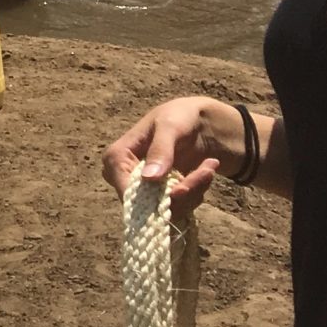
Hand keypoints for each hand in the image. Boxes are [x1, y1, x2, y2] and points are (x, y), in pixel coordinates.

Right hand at [101, 96, 229, 214]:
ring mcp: (146, 189)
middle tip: (206, 172)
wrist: (200, 122)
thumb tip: (148, 179)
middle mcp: (127, 177)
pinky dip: (198, 192)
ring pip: (168, 209)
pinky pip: (180, 208)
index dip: (149, 199)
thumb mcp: (170, 126)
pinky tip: (206, 171)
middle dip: (182, 192)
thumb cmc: (179, 116)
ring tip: (209, 167)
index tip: (181, 190)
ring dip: (194, 191)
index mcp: (117, 157)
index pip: (124, 189)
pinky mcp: (164, 197)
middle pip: (149, 205)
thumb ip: (160, 150)